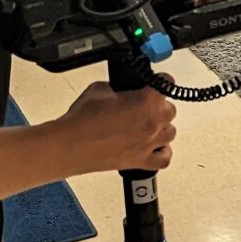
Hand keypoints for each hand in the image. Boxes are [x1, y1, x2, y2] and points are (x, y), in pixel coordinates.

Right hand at [56, 82, 175, 172]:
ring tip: (146, 125)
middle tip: (142, 105)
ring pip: (170, 132)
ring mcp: (149, 143)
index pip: (166, 82)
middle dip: (158, 105)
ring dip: (161, 127)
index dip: (159, 80)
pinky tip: (153, 146)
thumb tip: (123, 90)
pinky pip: (165, 158)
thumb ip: (120, 87)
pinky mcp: (141, 161)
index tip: (154, 83)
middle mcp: (152, 123)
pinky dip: (162, 151)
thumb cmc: (82, 121)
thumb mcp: (100, 88)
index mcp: (146, 101)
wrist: (70, 145)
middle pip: (170, 110)